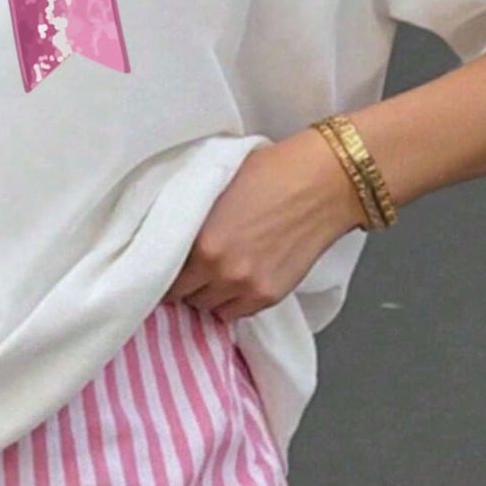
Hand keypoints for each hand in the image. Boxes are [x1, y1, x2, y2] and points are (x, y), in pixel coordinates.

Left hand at [162, 128, 368, 321]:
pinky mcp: (270, 296)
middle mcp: (221, 271)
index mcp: (201, 243)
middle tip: (193, 266)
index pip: (162, 275)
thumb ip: (190, 218)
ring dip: (209, 293)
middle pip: (184, 296)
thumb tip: (170, 235)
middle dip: (185, 282)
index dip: (163, 267)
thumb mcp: (214, 187)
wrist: (322, 182)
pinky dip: (233, 301)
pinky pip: (236, 313)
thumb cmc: (270, 172)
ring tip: (218, 272)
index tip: (167, 263)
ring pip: (209, 307)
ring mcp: (246, 287)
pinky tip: (238, 279)